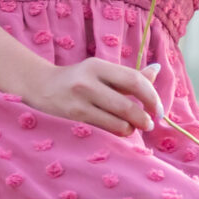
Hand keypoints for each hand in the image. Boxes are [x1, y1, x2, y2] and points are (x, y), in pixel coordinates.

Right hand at [17, 58, 160, 134]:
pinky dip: (118, 132)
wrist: (39, 86)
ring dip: (132, 127)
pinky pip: (104, 128)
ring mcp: (79, 100)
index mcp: (98, 65)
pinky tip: (119, 130)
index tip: (158, 109)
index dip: (152, 96)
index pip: (134, 80)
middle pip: (127, 103)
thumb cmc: (77, 79)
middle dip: (145, 116)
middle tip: (150, 123)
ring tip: (133, 127)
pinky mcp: (73, 117)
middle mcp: (88, 81)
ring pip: (117, 120)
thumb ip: (128, 75)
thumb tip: (157, 70)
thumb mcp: (100, 71)